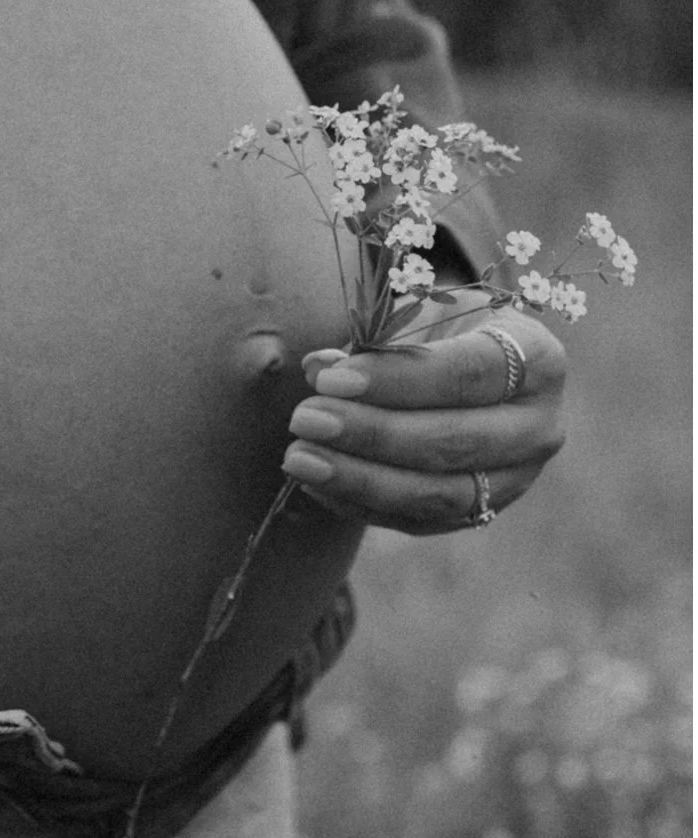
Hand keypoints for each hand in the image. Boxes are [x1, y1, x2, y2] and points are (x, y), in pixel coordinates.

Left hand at [281, 292, 567, 534]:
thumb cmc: (441, 332)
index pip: (468, 373)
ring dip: (360, 479)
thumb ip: (372, 341)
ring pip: (438, 492)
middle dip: (370, 433)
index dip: (397, 379)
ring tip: (298, 459)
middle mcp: (539, 425)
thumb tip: (318, 368)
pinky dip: (362, 504)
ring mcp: (517, 477)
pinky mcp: (483, 511)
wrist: (472, 369)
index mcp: (536, 359)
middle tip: (303, 420)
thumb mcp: (416, 318)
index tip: (330, 380)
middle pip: (454, 440)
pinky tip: (315, 484)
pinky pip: (420, 520)